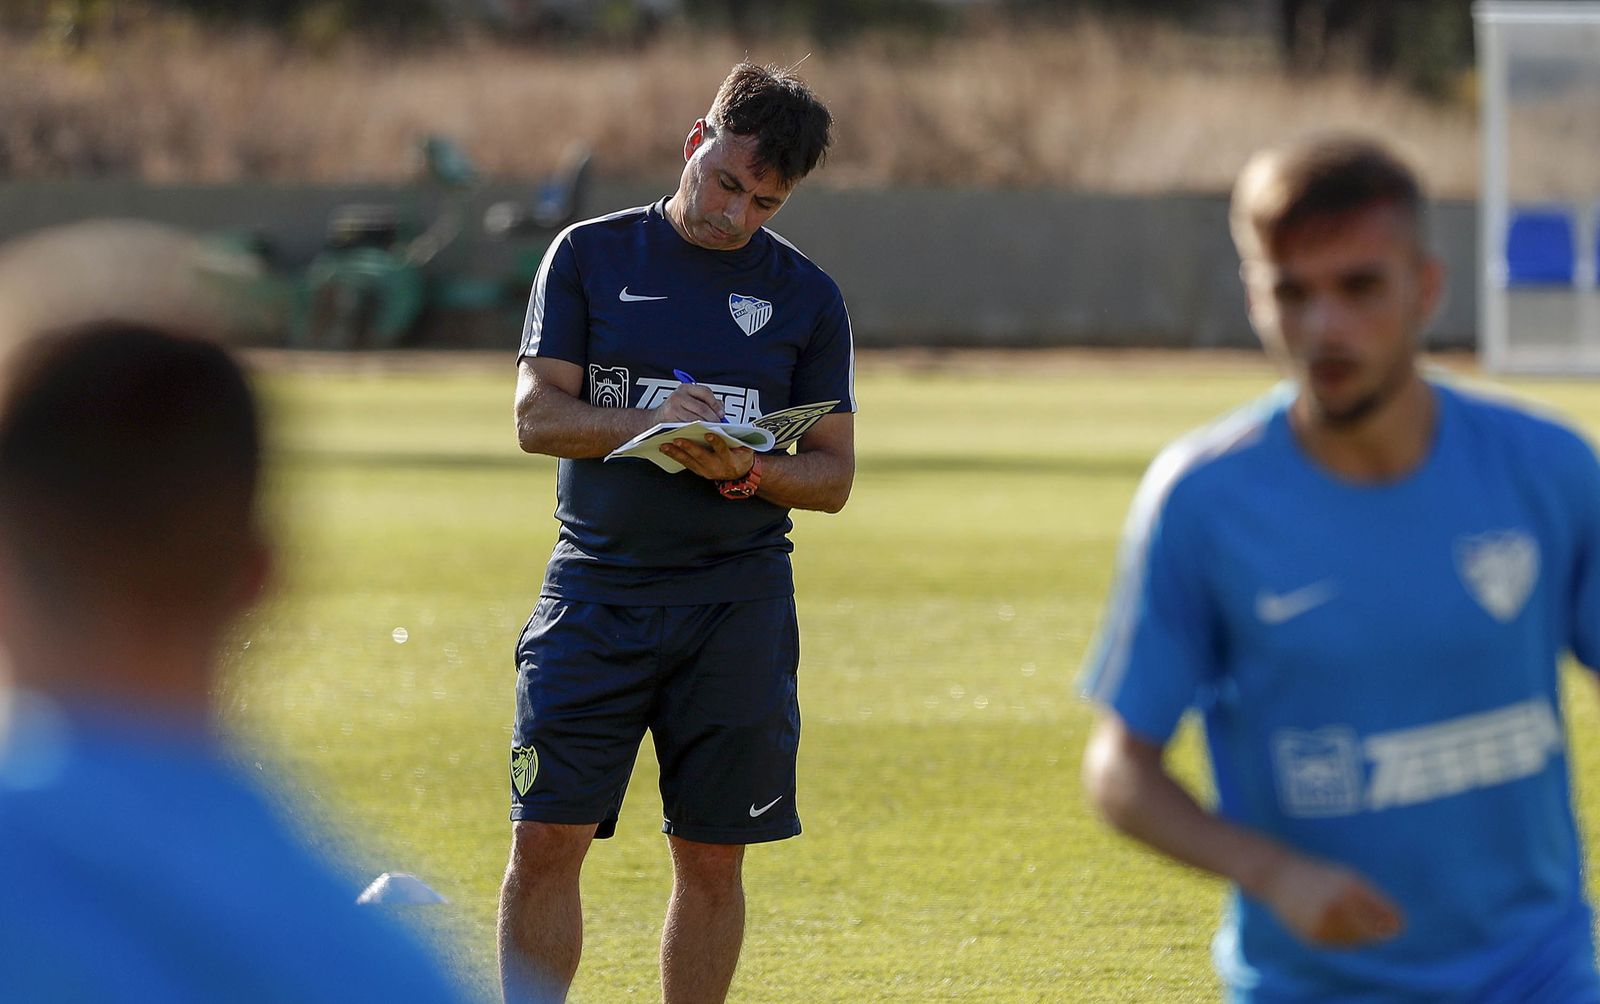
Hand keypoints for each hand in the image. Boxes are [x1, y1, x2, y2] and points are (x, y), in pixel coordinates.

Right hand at [651, 384, 723, 423]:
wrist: (655, 420)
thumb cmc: (675, 410)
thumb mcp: (689, 400)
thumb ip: (706, 402)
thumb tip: (721, 409)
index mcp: (686, 388)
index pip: (705, 392)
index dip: (715, 404)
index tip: (721, 414)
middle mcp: (679, 395)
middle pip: (702, 407)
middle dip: (713, 418)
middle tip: (719, 425)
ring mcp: (673, 406)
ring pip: (696, 418)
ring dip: (706, 425)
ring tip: (712, 430)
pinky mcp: (670, 418)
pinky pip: (688, 426)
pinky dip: (696, 430)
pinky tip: (701, 432)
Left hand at [659, 433, 754, 481]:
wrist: (741, 473)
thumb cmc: (741, 455)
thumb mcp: (744, 445)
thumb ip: (733, 434)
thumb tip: (721, 419)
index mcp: (730, 458)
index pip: (722, 449)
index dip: (716, 442)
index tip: (709, 434)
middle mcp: (717, 467)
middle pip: (702, 456)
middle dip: (689, 447)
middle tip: (678, 439)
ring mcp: (707, 471)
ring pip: (690, 461)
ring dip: (676, 453)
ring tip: (665, 445)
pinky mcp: (699, 472)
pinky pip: (686, 464)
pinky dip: (675, 456)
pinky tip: (666, 450)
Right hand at [1257, 852, 1403, 946]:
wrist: (1276, 875)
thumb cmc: (1319, 875)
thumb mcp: (1348, 877)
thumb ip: (1374, 901)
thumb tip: (1399, 928)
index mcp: (1350, 887)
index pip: (1386, 915)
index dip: (1393, 919)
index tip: (1394, 920)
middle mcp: (1337, 905)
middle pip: (1374, 931)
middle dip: (1375, 928)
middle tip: (1360, 915)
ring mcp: (1324, 922)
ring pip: (1358, 940)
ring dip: (1359, 932)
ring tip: (1341, 913)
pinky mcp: (1314, 936)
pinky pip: (1341, 943)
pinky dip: (1343, 936)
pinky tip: (1331, 921)